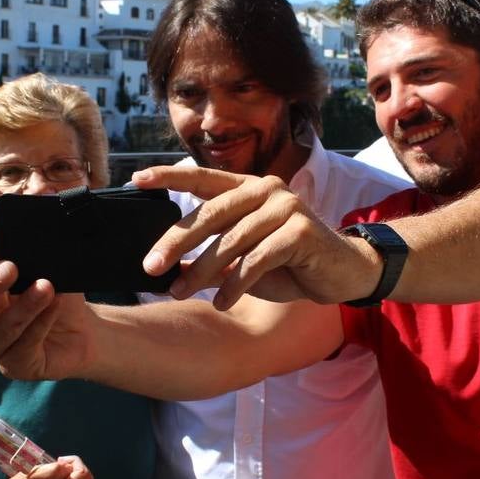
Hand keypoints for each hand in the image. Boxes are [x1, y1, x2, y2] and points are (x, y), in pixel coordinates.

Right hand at [0, 227, 94, 380]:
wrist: (84, 332)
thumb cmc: (58, 295)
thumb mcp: (52, 263)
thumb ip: (42, 235)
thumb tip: (43, 194)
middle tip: (9, 267)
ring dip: (23, 307)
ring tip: (46, 285)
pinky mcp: (17, 366)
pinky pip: (23, 348)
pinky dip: (39, 325)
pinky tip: (54, 306)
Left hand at [132, 166, 381, 309]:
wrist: (344, 273)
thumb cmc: (290, 265)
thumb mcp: (243, 262)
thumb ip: (210, 260)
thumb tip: (169, 271)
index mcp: (247, 189)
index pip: (202, 178)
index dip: (168, 176)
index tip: (135, 179)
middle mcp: (265, 190)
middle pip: (210, 212)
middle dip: (176, 241)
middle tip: (151, 266)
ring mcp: (284, 207)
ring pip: (232, 239)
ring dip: (203, 271)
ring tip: (181, 293)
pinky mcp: (300, 230)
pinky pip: (258, 258)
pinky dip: (236, 283)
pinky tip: (223, 302)